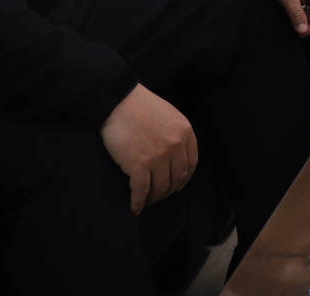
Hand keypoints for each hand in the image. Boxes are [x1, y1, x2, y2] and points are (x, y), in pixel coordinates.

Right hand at [100, 84, 196, 213]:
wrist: (119, 101)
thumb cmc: (142, 106)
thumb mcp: (170, 115)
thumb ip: (177, 134)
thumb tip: (176, 155)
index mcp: (185, 133)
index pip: (191, 164)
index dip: (184, 178)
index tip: (177, 184)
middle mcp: (175, 146)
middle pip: (177, 178)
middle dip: (169, 190)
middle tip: (160, 194)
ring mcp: (158, 157)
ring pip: (160, 188)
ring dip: (154, 198)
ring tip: (147, 200)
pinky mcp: (139, 166)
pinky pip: (141, 191)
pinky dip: (138, 203)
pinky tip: (135, 208)